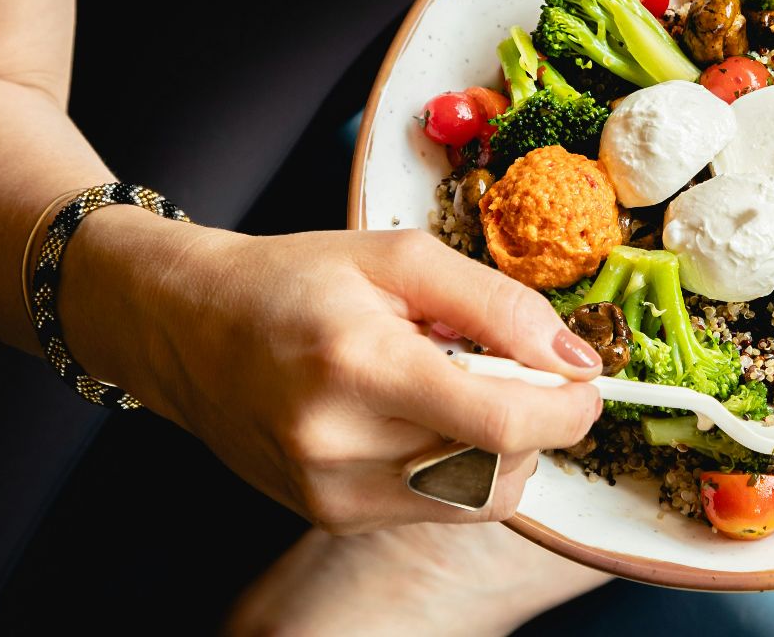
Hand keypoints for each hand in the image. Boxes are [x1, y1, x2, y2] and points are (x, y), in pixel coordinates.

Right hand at [65, 209, 603, 532]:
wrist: (188, 327)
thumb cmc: (297, 280)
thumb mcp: (401, 257)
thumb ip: (498, 304)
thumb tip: (576, 358)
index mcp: (360, 364)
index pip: (501, 421)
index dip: (567, 409)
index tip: (585, 382)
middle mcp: (340, 443)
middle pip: (498, 465)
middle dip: (536, 422)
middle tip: (516, 370)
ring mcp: (330, 492)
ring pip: (477, 498)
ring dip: (502, 449)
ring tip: (458, 389)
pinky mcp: (330, 516)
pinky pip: (438, 510)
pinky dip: (460, 467)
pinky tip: (426, 419)